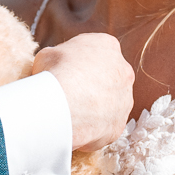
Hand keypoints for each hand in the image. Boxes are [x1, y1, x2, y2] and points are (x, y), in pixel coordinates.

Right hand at [34, 32, 133, 151]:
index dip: (79, 62)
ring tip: (70, 113)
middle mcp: (124, 71)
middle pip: (108, 77)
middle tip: (70, 92)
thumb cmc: (54, 75)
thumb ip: (59, 57)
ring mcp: (125, 100)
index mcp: (108, 46)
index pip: (97, 51)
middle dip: (92, 84)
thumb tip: (55, 65)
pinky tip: (74, 127)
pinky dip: (92, 128)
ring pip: (110, 104)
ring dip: (95, 107)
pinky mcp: (118, 126)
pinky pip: (105, 126)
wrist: (61, 107)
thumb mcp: (48, 54)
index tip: (66, 70)